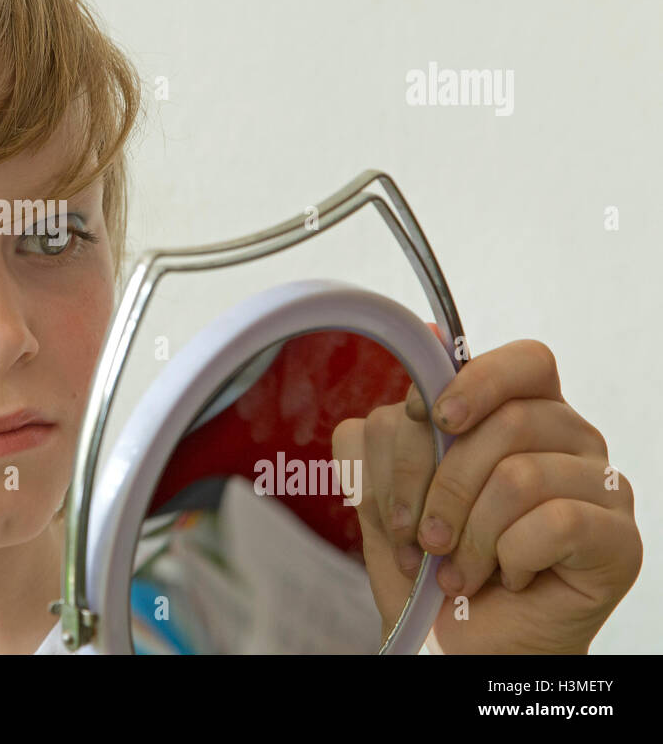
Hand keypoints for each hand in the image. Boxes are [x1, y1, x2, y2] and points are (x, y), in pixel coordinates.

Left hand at [338, 339, 641, 652]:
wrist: (456, 643)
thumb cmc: (429, 564)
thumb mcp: (385, 493)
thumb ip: (387, 432)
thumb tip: (415, 361)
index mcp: (523, 412)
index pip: (524, 362)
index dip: (474, 381)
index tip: (426, 417)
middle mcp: (572, 440)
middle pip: (506, 423)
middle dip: (441, 486)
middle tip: (420, 537)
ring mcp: (603, 488)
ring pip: (521, 475)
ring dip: (468, 533)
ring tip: (454, 570)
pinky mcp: (619, 540)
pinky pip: (554, 523)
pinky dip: (507, 558)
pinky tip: (503, 578)